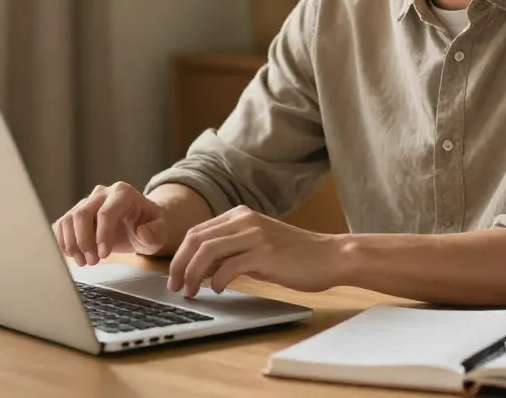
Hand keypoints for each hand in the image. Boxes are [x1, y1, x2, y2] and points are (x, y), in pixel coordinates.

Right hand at [54, 182, 167, 265]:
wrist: (139, 223)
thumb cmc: (149, 226)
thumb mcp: (160, 231)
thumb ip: (155, 232)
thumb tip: (143, 233)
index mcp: (123, 193)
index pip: (106, 212)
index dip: (102, 235)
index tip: (104, 256)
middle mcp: (102, 193)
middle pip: (82, 213)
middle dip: (84, 241)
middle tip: (92, 262)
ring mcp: (87, 201)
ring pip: (69, 219)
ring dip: (72, 244)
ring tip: (84, 262)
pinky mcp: (76, 212)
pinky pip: (61, 224)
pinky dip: (63, 241)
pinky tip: (73, 255)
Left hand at [167, 205, 344, 296]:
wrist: (330, 255)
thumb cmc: (295, 255)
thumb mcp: (258, 245)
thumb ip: (231, 250)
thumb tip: (200, 268)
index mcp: (241, 214)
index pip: (197, 231)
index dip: (180, 255)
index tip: (174, 276)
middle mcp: (245, 219)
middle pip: (196, 239)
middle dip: (180, 265)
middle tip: (176, 286)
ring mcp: (256, 235)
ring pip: (208, 250)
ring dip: (193, 274)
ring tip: (191, 291)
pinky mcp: (266, 253)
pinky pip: (229, 266)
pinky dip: (217, 280)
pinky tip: (217, 289)